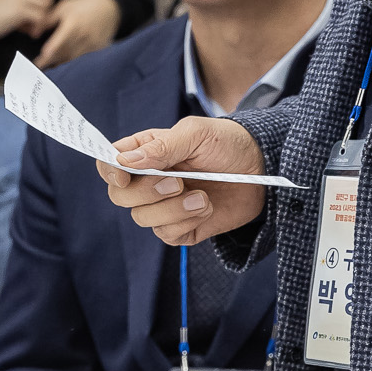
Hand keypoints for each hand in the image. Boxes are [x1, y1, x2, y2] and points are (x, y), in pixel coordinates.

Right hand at [0, 0, 55, 41]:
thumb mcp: (1, 6)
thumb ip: (15, 6)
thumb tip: (31, 18)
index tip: (34, 14)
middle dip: (47, 5)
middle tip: (39, 20)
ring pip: (44, 4)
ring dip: (42, 19)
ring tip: (32, 31)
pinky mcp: (18, 10)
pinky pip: (39, 16)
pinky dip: (38, 27)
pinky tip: (30, 34)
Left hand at [35, 0, 121, 68]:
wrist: (109, 8)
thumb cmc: (83, 6)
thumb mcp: (63, 7)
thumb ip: (48, 20)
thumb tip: (34, 33)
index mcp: (73, 24)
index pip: (58, 44)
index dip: (47, 55)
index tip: (38, 62)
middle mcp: (84, 36)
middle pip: (64, 54)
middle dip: (50, 62)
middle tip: (38, 67)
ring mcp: (92, 45)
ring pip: (73, 59)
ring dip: (60, 64)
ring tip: (48, 68)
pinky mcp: (98, 50)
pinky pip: (82, 59)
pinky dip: (72, 63)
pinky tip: (63, 64)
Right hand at [96, 117, 266, 245]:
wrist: (262, 170)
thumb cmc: (228, 143)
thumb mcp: (197, 134)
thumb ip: (162, 146)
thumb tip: (125, 162)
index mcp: (145, 152)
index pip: (109, 163)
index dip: (110, 171)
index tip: (124, 175)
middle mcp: (149, 180)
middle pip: (120, 197)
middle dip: (146, 193)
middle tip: (178, 182)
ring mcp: (164, 206)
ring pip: (143, 219)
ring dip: (174, 210)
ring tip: (203, 197)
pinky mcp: (181, 227)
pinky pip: (168, 235)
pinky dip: (187, 223)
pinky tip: (207, 208)